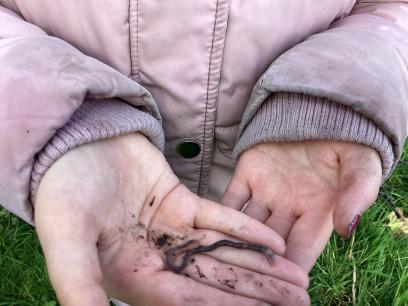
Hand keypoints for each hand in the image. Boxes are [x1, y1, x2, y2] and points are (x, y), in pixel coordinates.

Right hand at [35, 133, 309, 305]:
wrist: (75, 143)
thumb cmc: (63, 191)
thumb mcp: (66, 238)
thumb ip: (79, 284)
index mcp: (134, 277)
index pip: (191, 301)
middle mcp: (158, 260)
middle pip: (217, 281)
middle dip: (259, 293)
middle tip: (301, 301)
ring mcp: (174, 232)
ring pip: (224, 253)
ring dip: (261, 265)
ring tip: (298, 278)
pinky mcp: (182, 203)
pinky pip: (220, 220)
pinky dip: (246, 230)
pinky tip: (275, 241)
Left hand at [222, 140, 381, 271]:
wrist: (321, 109)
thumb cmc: (347, 140)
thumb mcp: (360, 164)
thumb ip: (358, 192)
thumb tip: (346, 228)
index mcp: (318, 211)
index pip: (303, 247)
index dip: (291, 268)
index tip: (278, 286)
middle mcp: (289, 207)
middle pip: (270, 243)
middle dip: (258, 262)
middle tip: (240, 279)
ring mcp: (267, 191)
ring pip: (247, 223)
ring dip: (234, 241)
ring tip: (218, 259)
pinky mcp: (248, 174)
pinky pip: (232, 197)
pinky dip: (219, 211)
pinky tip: (206, 227)